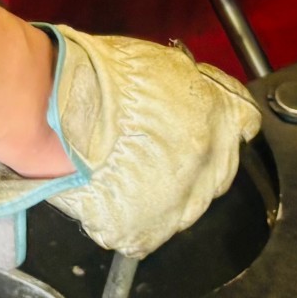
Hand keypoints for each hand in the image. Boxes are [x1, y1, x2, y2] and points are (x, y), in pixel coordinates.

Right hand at [39, 26, 259, 258]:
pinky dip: (133, 217)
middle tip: (155, 145)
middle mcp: (207, 170)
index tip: (201, 119)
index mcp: (217, 122)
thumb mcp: (165, 64)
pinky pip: (147, 230)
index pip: (243, 123)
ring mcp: (176, 207)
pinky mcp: (143, 233)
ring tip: (127, 169)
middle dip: (192, 159)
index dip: (219, 120)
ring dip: (164, 191)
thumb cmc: (96, 81)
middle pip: (217, 170)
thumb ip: (197, 87)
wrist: (53, 111)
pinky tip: (111, 191)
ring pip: (184, 205)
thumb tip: (208, 94)